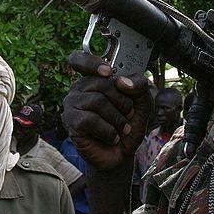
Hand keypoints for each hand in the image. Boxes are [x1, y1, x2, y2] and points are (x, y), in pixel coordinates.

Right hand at [63, 51, 151, 170]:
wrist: (123, 153)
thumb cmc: (128, 124)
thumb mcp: (143, 102)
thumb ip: (139, 85)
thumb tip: (121, 81)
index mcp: (93, 79)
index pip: (78, 60)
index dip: (91, 62)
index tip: (108, 72)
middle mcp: (79, 89)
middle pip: (100, 83)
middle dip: (122, 101)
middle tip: (128, 114)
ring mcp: (72, 105)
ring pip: (97, 101)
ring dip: (117, 119)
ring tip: (122, 129)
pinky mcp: (70, 122)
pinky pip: (90, 120)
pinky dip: (108, 131)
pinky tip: (112, 137)